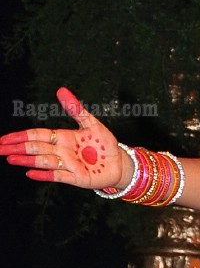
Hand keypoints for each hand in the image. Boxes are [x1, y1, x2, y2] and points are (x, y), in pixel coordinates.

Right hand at [0, 88, 126, 188]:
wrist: (119, 163)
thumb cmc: (104, 144)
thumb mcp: (91, 123)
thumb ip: (75, 109)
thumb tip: (61, 90)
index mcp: (63, 138)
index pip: (37, 135)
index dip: (21, 136)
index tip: (4, 138)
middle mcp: (62, 151)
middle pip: (35, 148)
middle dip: (17, 148)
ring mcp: (68, 165)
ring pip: (43, 161)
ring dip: (27, 159)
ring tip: (10, 158)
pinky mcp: (76, 177)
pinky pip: (57, 175)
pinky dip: (44, 174)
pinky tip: (30, 173)